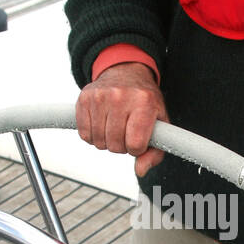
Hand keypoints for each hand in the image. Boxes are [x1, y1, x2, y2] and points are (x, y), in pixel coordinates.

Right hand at [75, 62, 168, 176]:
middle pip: (115, 145)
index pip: (135, 144)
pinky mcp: (84, 98)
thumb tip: (140, 170)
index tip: (138, 139)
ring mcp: (100, 96)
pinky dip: (92, 135)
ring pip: (98, 141)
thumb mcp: (159, 123)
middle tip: (126, 132)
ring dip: (106, 141)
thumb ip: (155, 152)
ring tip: (114, 127)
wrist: (126, 72)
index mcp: (144, 102)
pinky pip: (84, 134)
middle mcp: (121, 96)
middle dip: (121, 145)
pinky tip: (101, 124)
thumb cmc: (145, 102)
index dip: (137, 148)